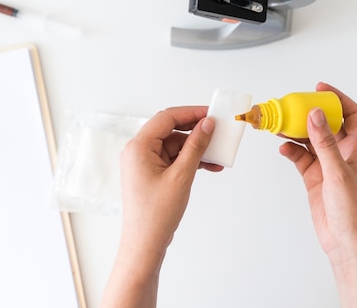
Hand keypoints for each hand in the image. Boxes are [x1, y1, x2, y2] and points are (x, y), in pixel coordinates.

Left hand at [102, 106, 221, 307]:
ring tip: (218, 155)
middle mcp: (138, 151)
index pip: (167, 118)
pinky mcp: (152, 174)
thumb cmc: (156, 214)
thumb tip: (207, 124)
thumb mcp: (182, 176)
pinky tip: (210, 166)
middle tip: (218, 131)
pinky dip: (190, 161)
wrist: (145, 244)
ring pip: (175, 146)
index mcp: (138, 147)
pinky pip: (174, 159)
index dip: (191, 113)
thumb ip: (196, 146)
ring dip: (196, 149)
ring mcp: (144, 163)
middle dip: (196, 131)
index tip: (212, 114)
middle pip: (171, 130)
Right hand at [279, 82, 356, 258]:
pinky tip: (284, 149)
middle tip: (293, 105)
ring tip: (281, 125)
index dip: (337, 98)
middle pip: (327, 124)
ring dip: (297, 132)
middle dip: (311, 114)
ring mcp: (329, 166)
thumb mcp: (338, 173)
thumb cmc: (355, 213)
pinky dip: (292, 152)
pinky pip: (302, 158)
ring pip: (311, 141)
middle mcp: (344, 154)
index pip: (351, 114)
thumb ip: (325, 143)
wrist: (346, 242)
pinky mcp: (316, 178)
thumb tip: (316, 115)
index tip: (320, 89)